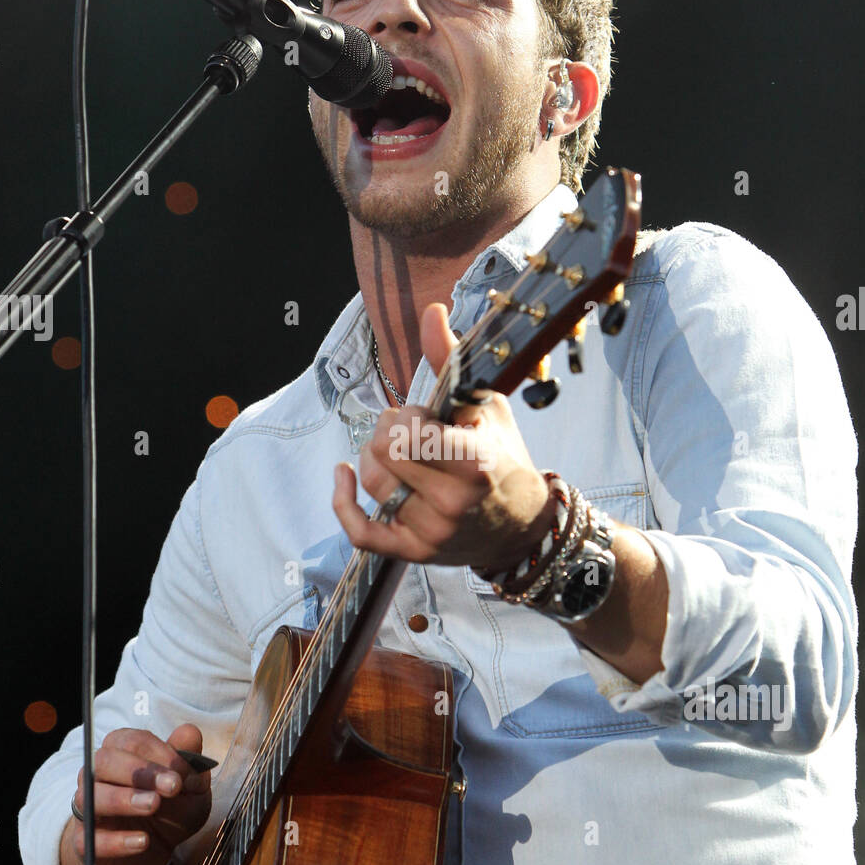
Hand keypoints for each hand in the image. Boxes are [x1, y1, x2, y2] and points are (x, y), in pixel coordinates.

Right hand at [68, 722, 212, 864]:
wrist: (157, 849)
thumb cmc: (171, 808)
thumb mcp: (189, 785)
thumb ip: (189, 759)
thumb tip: (189, 732)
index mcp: (122, 750)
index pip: (132, 741)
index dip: (161, 753)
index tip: (186, 774)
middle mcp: (97, 774)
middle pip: (104, 761)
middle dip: (139, 771)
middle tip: (172, 786)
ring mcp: (87, 807)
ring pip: (90, 796)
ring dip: (122, 799)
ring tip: (153, 806)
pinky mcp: (84, 841)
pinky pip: (89, 839)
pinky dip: (115, 841)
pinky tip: (143, 841)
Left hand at [332, 303, 553, 571]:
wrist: (520, 525)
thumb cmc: (503, 458)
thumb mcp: (486, 405)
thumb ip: (451, 360)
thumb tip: (431, 311)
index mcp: (473, 463)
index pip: (406, 433)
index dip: (407, 417)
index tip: (425, 417)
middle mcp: (451, 502)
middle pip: (381, 453)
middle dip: (387, 433)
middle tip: (410, 433)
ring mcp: (430, 532)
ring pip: (370, 483)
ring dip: (373, 459)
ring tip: (397, 455)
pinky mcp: (413, 552)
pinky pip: (359, 531)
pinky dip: (343, 502)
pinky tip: (344, 476)